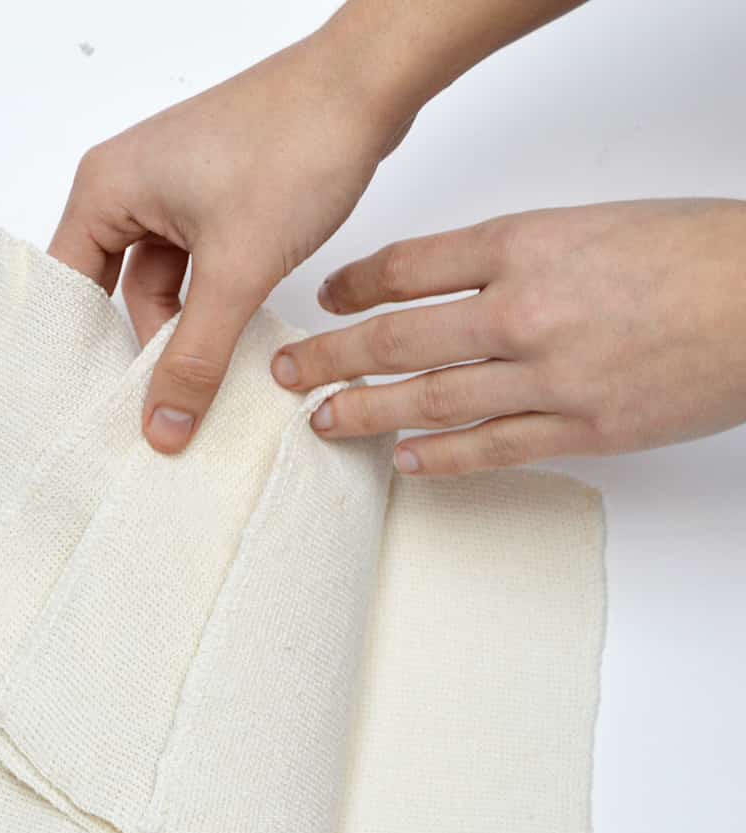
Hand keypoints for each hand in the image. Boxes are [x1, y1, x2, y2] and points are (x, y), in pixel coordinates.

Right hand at [49, 23, 413, 452]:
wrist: (367, 87)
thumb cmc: (293, 146)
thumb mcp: (236, 270)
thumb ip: (196, 356)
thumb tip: (164, 427)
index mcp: (106, 189)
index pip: (67, 288)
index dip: (81, 351)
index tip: (101, 410)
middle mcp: (129, 187)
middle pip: (114, 292)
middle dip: (144, 346)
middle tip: (160, 412)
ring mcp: (173, 193)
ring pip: (163, 286)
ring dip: (186, 330)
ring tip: (206, 386)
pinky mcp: (213, 199)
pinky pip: (196, 269)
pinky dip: (213, 306)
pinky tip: (233, 345)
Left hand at [273, 198, 745, 472]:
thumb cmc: (693, 252)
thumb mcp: (589, 225)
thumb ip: (513, 258)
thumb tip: (450, 291)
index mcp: (525, 245)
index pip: (409, 268)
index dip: (355, 286)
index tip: (327, 299)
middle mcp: (522, 312)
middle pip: (397, 339)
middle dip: (330, 357)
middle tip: (286, 371)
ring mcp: (547, 378)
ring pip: (429, 400)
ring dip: (365, 412)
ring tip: (322, 421)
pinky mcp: (580, 430)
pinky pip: (490, 449)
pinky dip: (439, 457)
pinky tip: (402, 460)